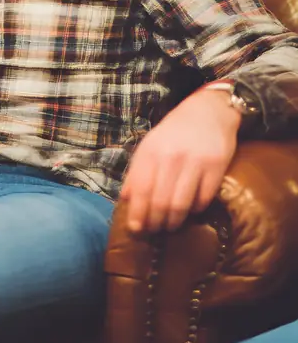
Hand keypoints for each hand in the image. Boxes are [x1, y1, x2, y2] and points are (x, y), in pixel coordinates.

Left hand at [120, 88, 241, 232]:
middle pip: (160, 201)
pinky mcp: (216, 166)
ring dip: (174, 221)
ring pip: (181, 204)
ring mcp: (195, 161)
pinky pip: (203, 198)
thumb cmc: (175, 132)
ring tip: (170, 226)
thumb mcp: (150, 145)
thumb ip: (137, 171)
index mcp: (151, 151)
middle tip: (154, 231)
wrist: (208, 111)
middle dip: (155, 222)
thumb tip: (125, 199)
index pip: (140, 189)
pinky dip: (196, 209)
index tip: (136, 229)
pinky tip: (191, 211)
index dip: (137, 213)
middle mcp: (171, 156)